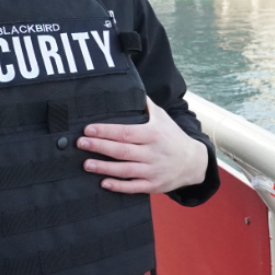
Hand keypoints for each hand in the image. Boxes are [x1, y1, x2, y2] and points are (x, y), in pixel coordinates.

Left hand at [77, 98, 208, 193]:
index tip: (88, 129)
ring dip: (104, 168)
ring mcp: (153, 170)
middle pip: (122, 150)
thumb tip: (131, 88)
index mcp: (153, 134)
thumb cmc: (173, 136)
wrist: (193, 161)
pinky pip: (134, 187)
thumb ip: (146, 105)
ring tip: (86, 164)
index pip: (126, 132)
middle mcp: (152, 152)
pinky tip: (104, 183)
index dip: (106, 131)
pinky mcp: (153, 185)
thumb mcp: (163, 117)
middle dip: (99, 146)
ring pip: (125, 170)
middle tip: (80, 143)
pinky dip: (118, 186)